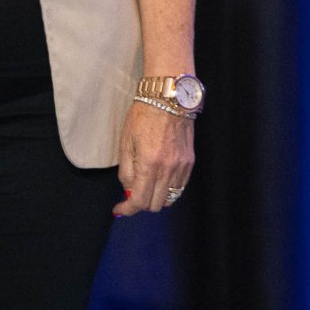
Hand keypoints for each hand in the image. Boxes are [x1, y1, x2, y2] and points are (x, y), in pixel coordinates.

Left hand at [113, 100, 195, 215]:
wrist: (168, 99)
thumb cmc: (142, 117)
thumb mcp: (125, 143)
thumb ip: (126, 171)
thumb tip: (128, 191)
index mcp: (149, 164)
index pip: (139, 201)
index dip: (127, 210)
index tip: (119, 209)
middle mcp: (168, 169)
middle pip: (156, 204)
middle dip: (141, 204)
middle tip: (131, 194)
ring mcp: (182, 167)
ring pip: (170, 198)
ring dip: (155, 197)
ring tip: (145, 185)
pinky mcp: (190, 162)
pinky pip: (180, 187)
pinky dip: (168, 189)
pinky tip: (158, 179)